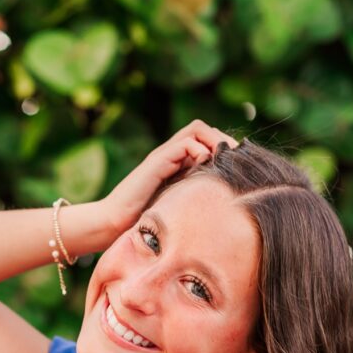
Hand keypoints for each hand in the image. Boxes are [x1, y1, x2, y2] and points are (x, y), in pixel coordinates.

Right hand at [99, 120, 240, 236]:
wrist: (113, 224)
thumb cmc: (141, 222)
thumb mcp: (175, 207)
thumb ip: (191, 198)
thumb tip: (220, 205)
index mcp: (174, 164)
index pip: (204, 140)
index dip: (223, 146)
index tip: (240, 162)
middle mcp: (168, 155)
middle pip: (201, 128)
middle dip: (224, 139)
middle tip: (240, 157)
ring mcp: (162, 156)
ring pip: (195, 130)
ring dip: (215, 140)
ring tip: (227, 158)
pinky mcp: (157, 162)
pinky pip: (185, 144)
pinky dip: (200, 152)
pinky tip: (207, 168)